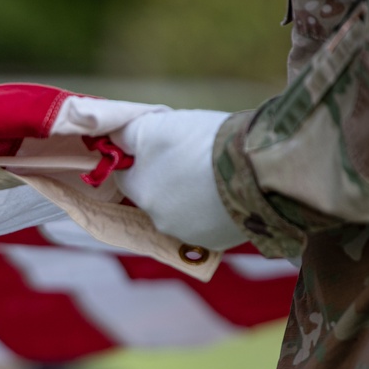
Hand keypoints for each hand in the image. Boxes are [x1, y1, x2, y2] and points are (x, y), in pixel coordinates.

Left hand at [111, 109, 246, 250]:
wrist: (259, 168)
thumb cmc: (201, 143)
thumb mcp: (154, 126)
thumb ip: (125, 133)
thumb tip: (110, 138)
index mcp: (140, 193)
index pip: (128, 175)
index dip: (143, 157)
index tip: (163, 145)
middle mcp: (159, 221)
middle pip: (156, 194)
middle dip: (169, 177)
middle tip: (194, 155)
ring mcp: (189, 235)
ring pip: (183, 210)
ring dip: (193, 195)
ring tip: (216, 172)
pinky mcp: (218, 242)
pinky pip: (209, 223)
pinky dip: (216, 209)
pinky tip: (231, 190)